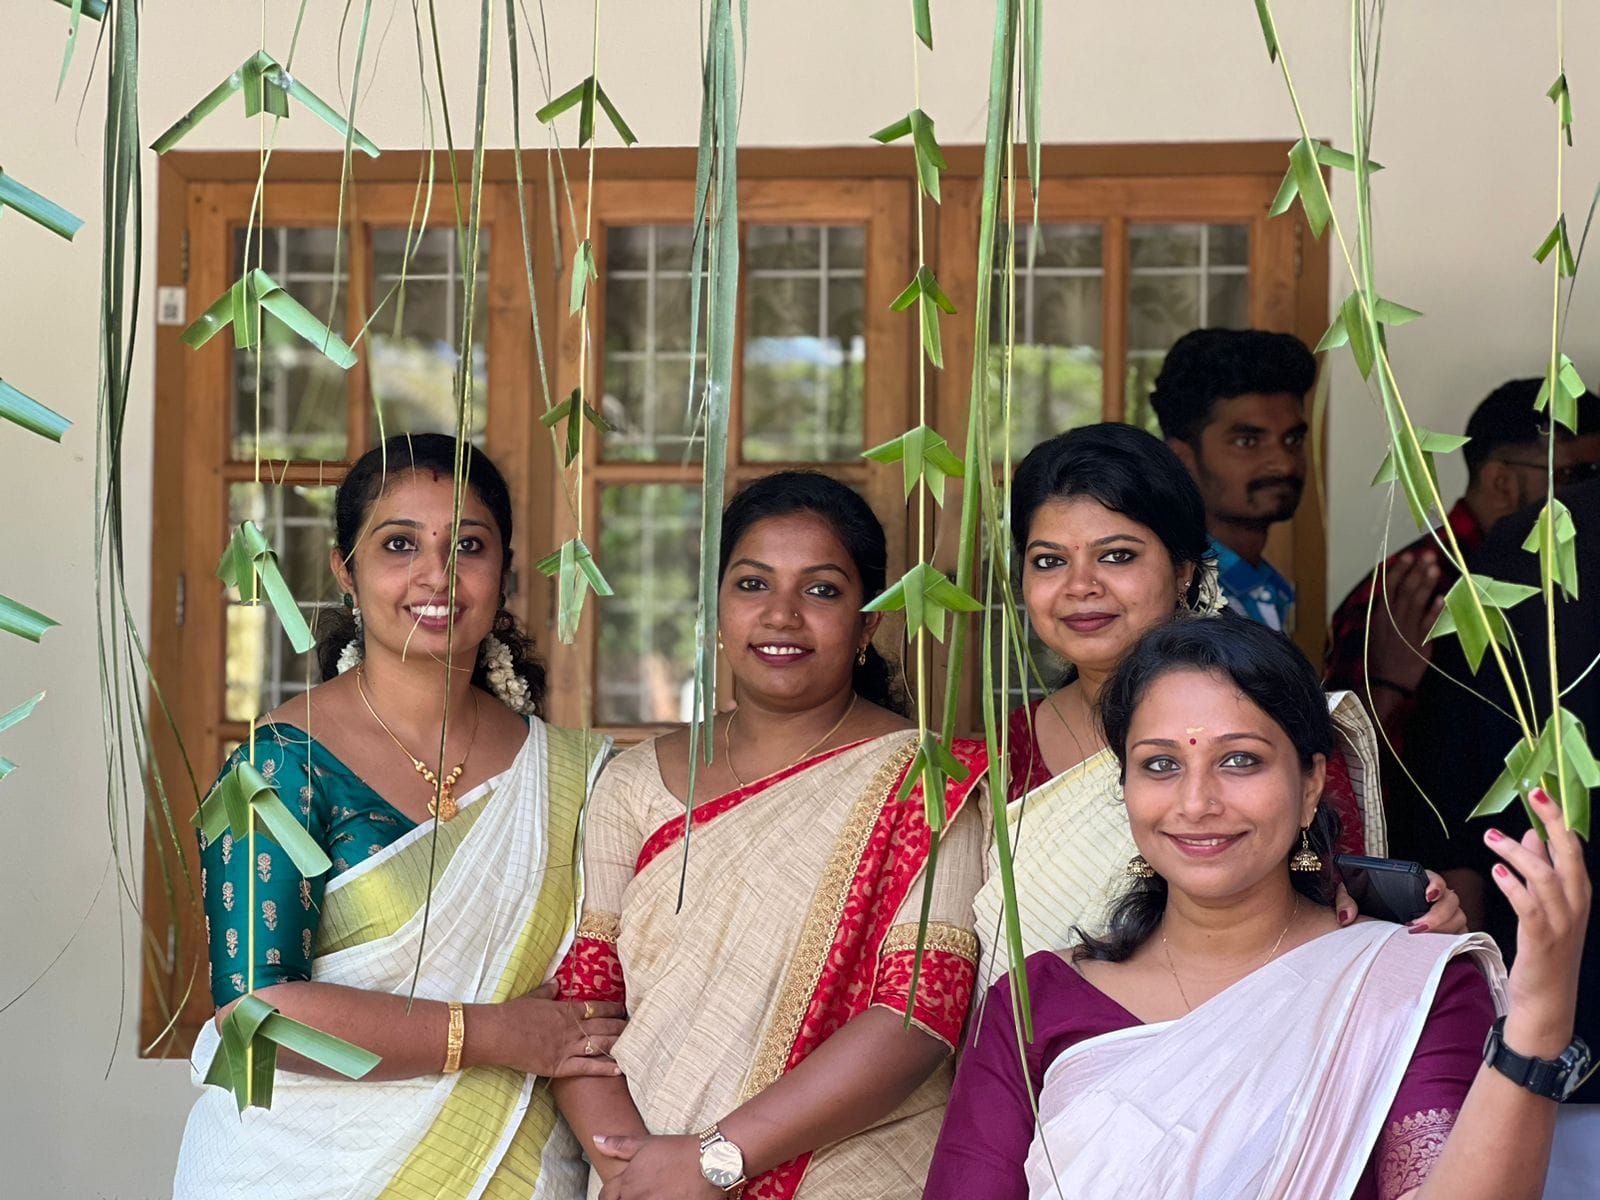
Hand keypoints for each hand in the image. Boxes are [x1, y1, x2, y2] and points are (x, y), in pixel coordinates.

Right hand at [485, 981, 626, 1077]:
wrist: (498, 1033)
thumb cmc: (513, 1013)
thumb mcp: (533, 997)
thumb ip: (548, 990)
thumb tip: (558, 980)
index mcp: (567, 1009)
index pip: (598, 1007)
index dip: (614, 1009)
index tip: (626, 1009)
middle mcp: (572, 1028)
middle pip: (605, 1026)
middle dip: (623, 1027)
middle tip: (640, 1028)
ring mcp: (567, 1048)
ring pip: (601, 1045)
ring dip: (619, 1044)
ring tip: (637, 1045)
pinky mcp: (559, 1066)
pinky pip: (587, 1067)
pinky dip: (605, 1068)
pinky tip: (620, 1068)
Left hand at [593, 1133, 721, 1199]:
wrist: (711, 1162)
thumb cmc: (679, 1151)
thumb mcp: (646, 1144)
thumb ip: (618, 1145)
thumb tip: (597, 1140)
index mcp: (627, 1183)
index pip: (606, 1196)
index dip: (611, 1195)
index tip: (619, 1193)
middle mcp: (637, 1199)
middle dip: (625, 1199)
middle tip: (643, 1192)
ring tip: (655, 1194)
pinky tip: (667, 1198)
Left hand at [1331, 870, 1463, 932]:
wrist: (1372, 929)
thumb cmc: (1368, 910)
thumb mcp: (1353, 899)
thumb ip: (1346, 901)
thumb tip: (1346, 916)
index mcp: (1415, 883)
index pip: (1435, 879)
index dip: (1436, 885)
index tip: (1427, 895)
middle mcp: (1434, 899)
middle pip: (1451, 902)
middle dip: (1438, 915)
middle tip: (1415, 926)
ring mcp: (1444, 917)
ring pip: (1458, 919)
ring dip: (1445, 930)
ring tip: (1422, 939)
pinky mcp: (1447, 935)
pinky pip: (1459, 937)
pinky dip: (1451, 943)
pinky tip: (1434, 948)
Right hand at [1367, 551, 1443, 693]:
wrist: (1383, 683)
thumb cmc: (1379, 656)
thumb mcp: (1376, 630)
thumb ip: (1386, 612)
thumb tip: (1396, 591)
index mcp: (1378, 616)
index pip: (1388, 587)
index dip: (1400, 570)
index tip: (1409, 555)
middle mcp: (1391, 620)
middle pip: (1405, 590)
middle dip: (1417, 570)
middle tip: (1428, 554)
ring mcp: (1406, 631)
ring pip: (1416, 602)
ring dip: (1426, 583)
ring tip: (1435, 567)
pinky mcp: (1421, 643)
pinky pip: (1429, 624)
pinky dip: (1435, 610)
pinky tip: (1442, 597)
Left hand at [1487, 788, 1589, 1055]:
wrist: (1547, 1002)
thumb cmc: (1545, 949)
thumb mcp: (1547, 906)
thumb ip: (1541, 870)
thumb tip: (1531, 837)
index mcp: (1579, 893)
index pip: (1573, 849)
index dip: (1559, 820)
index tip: (1543, 793)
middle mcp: (1576, 904)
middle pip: (1568, 855)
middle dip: (1553, 823)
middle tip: (1535, 796)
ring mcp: (1562, 922)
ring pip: (1546, 877)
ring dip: (1517, 853)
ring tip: (1490, 837)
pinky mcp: (1542, 938)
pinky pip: (1530, 906)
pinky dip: (1513, 886)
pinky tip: (1496, 872)